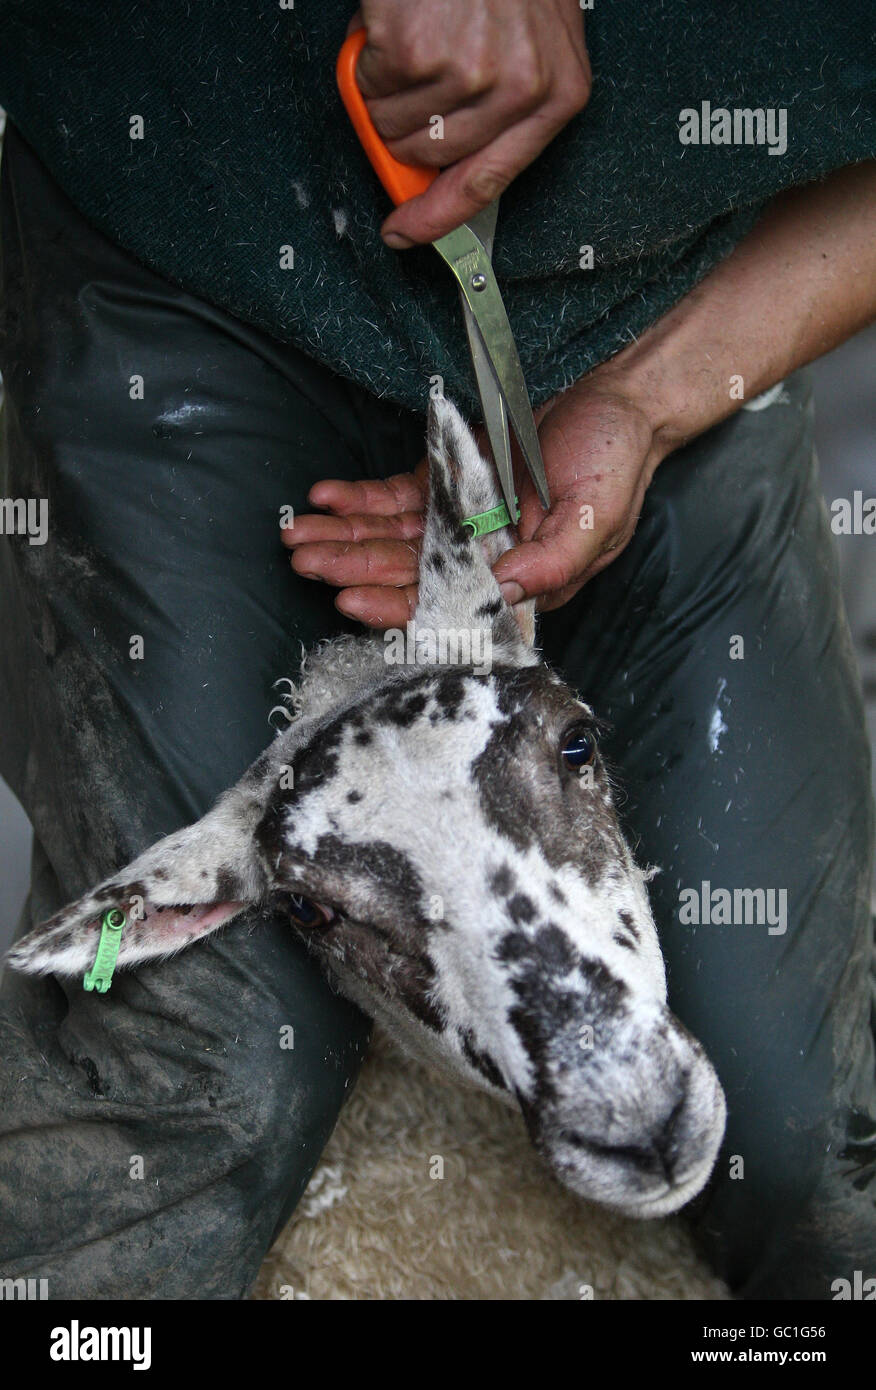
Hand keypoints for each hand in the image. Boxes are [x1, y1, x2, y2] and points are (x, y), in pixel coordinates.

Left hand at [281, 384, 663, 626]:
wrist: (619, 399)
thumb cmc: (617, 460)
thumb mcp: (596, 516)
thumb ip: (552, 562)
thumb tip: (500, 593)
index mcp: (516, 580)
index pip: (445, 604)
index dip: (395, 604)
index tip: (350, 597)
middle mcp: (481, 557)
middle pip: (404, 572)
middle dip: (351, 568)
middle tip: (305, 560)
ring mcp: (460, 519)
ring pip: (391, 538)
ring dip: (344, 537)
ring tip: (298, 534)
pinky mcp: (446, 481)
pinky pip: (394, 498)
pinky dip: (359, 499)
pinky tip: (327, 497)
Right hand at [349, 0, 590, 245]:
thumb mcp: (529, 35)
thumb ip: (499, 105)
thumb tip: (437, 168)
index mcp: (557, 92)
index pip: (491, 181)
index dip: (441, 217)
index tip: (405, 232)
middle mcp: (520, 88)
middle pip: (433, 155)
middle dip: (403, 125)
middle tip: (406, 80)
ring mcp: (470, 71)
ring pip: (394, 124)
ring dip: (385, 86)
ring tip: (410, 36)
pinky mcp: (419, 51)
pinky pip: (370, 85)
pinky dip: (368, 55)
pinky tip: (396, 19)